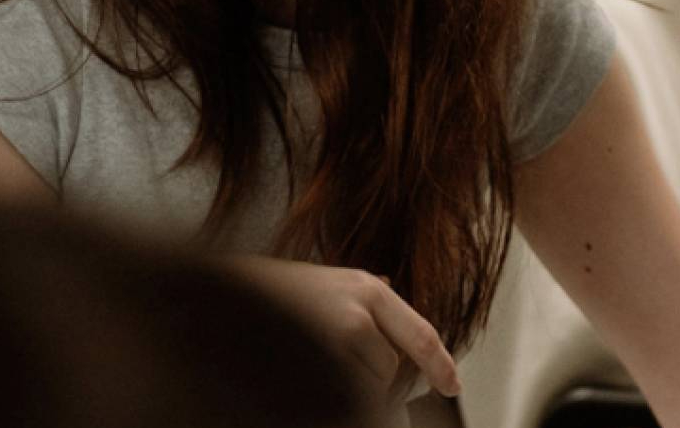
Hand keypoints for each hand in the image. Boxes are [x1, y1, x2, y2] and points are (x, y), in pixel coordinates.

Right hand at [235, 258, 459, 400]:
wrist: (227, 295)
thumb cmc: (272, 293)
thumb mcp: (325, 284)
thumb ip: (361, 299)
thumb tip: (394, 302)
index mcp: (366, 289)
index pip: (420, 333)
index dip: (440, 364)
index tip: (452, 386)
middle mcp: (360, 311)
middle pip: (391, 369)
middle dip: (373, 380)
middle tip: (332, 366)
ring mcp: (338, 338)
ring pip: (366, 387)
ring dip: (349, 387)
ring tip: (312, 363)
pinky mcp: (319, 362)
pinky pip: (344, 395)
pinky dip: (333, 393)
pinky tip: (309, 375)